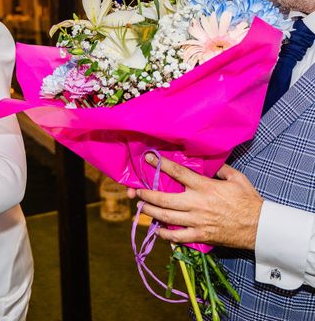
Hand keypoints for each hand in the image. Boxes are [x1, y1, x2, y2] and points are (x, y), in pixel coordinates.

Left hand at [128, 153, 262, 249]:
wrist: (260, 227)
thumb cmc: (249, 201)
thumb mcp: (237, 178)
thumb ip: (221, 168)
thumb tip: (209, 161)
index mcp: (205, 187)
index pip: (178, 173)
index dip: (161, 165)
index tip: (148, 158)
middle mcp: (197, 204)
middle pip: (164, 199)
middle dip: (147, 194)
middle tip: (136, 191)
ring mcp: (197, 221)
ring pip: (167, 218)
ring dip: (150, 212)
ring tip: (141, 207)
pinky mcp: (200, 236)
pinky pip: (178, 237)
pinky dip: (165, 234)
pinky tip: (157, 230)